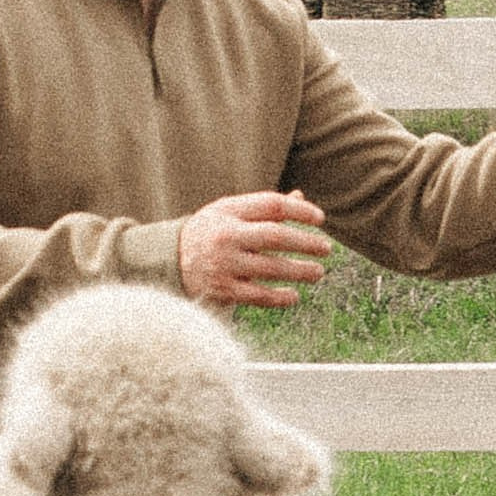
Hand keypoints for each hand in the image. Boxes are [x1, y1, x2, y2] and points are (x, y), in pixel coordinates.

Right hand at [179, 190, 334, 306]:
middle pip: (274, 236)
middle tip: (327, 248)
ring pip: (271, 268)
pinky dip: (280, 297)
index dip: (299, 210)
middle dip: (305, 242)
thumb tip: (301, 198)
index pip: (271, 205)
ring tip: (318, 272)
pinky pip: (258, 296)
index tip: (320, 218)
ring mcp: (224, 264)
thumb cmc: (209, 232)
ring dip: (299, 271)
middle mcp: (226, 236)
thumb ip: (263, 208)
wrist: (168, 260)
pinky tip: (295, 295)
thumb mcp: (229, 212)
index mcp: (228, 212)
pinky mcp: (223, 290)